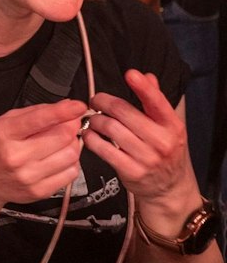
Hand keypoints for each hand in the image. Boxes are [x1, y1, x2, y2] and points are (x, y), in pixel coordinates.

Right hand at [0, 100, 87, 207]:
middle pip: (62, 137)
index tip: (78, 107)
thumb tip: (63, 107)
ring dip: (72, 145)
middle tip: (69, 124)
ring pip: (71, 156)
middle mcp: (16, 156)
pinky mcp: (40, 191)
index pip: (39, 119)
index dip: (63, 111)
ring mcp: (29, 176)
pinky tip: (58, 159)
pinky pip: (70, 173)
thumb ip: (33, 113)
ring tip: (61, 143)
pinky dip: (71, 163)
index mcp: (4, 134)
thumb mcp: (2, 122)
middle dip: (71, 127)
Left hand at [87, 71, 200, 215]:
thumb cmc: (164, 151)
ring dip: (95, 120)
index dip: (144, 88)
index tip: (130, 74)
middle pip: (123, 112)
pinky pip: (102, 148)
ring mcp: (147, 158)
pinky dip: (91, 138)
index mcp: (172, 126)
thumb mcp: (167, 127)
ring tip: (93, 119)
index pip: (158, 103)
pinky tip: (90, 134)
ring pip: (110, 128)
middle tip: (95, 100)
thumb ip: (156, 101)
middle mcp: (162, 141)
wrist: (170, 188)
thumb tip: (147, 77)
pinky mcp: (131, 171)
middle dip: (103, 101)